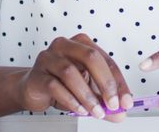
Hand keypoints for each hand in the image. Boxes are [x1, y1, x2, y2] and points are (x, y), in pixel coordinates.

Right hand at [15, 33, 131, 120]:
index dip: (118, 81)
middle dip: (105, 83)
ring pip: (71, 73)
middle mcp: (64, 46)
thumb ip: (104, 100)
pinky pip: (55, 86)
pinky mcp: (37, 74)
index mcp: (81, 43)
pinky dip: (71, 100)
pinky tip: (79, 110)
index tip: (125, 100)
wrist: (33, 88)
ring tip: (96, 111)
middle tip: (113, 104)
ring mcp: (48, 58)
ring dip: (87, 95)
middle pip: (90, 57)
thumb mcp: (88, 90)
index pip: (105, 59)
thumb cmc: (61, 83)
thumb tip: (120, 113)